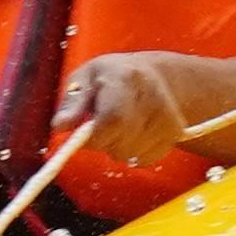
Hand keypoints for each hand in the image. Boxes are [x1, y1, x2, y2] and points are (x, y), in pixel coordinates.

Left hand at [57, 49, 235, 164]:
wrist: (153, 75)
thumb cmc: (110, 77)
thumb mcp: (84, 78)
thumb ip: (71, 103)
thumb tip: (59, 126)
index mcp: (126, 77)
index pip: (113, 119)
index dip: (94, 136)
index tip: (84, 134)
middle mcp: (153, 96)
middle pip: (121, 143)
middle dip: (103, 142)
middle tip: (101, 124)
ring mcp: (168, 116)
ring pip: (130, 155)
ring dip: (116, 147)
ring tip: (119, 124)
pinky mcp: (176, 133)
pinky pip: (143, 159)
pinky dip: (132, 152)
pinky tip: (134, 131)